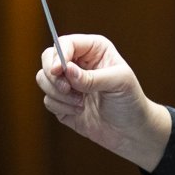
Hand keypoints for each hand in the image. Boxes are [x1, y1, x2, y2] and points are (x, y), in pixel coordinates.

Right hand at [36, 32, 170, 170]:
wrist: (130, 131)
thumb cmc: (130, 101)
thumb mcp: (118, 83)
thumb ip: (92, 77)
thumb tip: (67, 70)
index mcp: (94, 50)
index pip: (65, 43)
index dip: (58, 55)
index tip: (58, 70)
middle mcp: (78, 63)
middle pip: (47, 58)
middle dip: (52, 75)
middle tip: (66, 89)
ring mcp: (68, 82)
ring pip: (43, 79)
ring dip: (58, 94)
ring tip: (80, 103)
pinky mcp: (61, 102)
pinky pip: (48, 100)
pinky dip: (61, 107)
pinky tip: (79, 111)